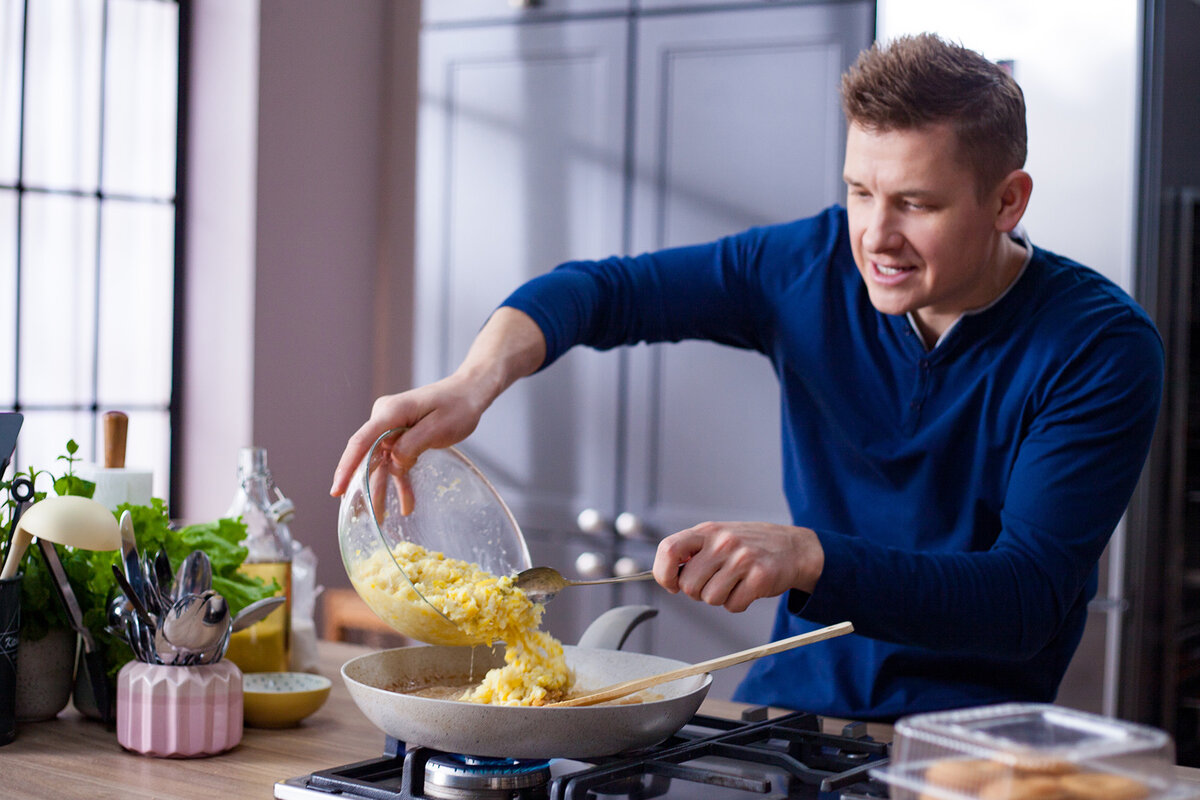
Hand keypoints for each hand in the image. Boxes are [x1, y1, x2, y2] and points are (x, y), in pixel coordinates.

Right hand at [330, 307, 547, 508]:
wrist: (469, 393)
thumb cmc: (457, 406)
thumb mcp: (437, 428)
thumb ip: (411, 446)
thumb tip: (393, 465)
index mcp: (390, 412)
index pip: (361, 442)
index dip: (347, 468)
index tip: (337, 491)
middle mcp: (384, 419)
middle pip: (367, 456)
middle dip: (363, 486)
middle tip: (360, 515)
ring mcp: (391, 428)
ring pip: (381, 464)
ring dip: (383, 490)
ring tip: (382, 518)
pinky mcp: (401, 437)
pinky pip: (395, 462)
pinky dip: (400, 482)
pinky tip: (407, 505)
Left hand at [653, 521, 823, 612]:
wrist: (793, 547)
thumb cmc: (749, 545)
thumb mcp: (718, 537)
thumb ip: (692, 552)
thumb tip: (667, 576)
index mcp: (707, 531)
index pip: (669, 550)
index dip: (664, 573)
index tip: (671, 584)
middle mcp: (723, 542)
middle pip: (688, 585)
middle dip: (698, 592)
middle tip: (715, 582)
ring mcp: (742, 558)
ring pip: (710, 598)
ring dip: (720, 598)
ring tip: (734, 583)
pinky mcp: (760, 577)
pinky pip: (733, 606)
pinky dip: (738, 604)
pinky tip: (748, 588)